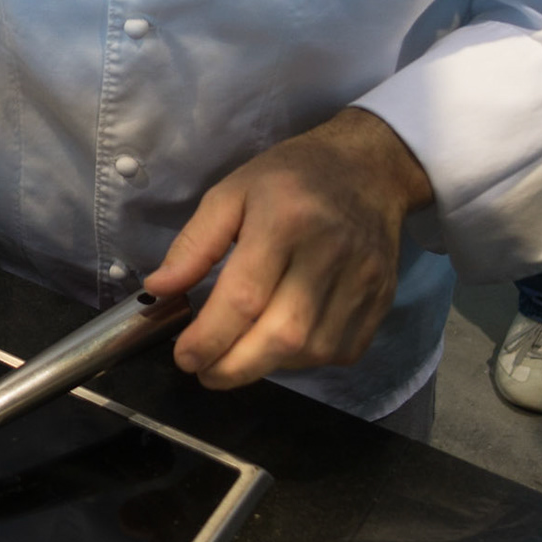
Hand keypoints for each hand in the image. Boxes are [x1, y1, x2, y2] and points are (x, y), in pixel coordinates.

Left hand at [146, 107, 433, 389]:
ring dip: (267, 366)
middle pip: (283, 335)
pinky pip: (340, 351)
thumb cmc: (289, 179)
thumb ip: (193, 244)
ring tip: (238, 355)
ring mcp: (363, 280)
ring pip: (312, 351)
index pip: (244, 297)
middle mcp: (330, 253)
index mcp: (286, 219)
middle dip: (235, 367)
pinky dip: (304, 361)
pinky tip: (279, 346)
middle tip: (205, 372)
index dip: (210, 337)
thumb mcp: (229, 193)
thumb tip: (159, 290)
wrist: (368, 169)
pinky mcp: (382, 300)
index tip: (184, 357)